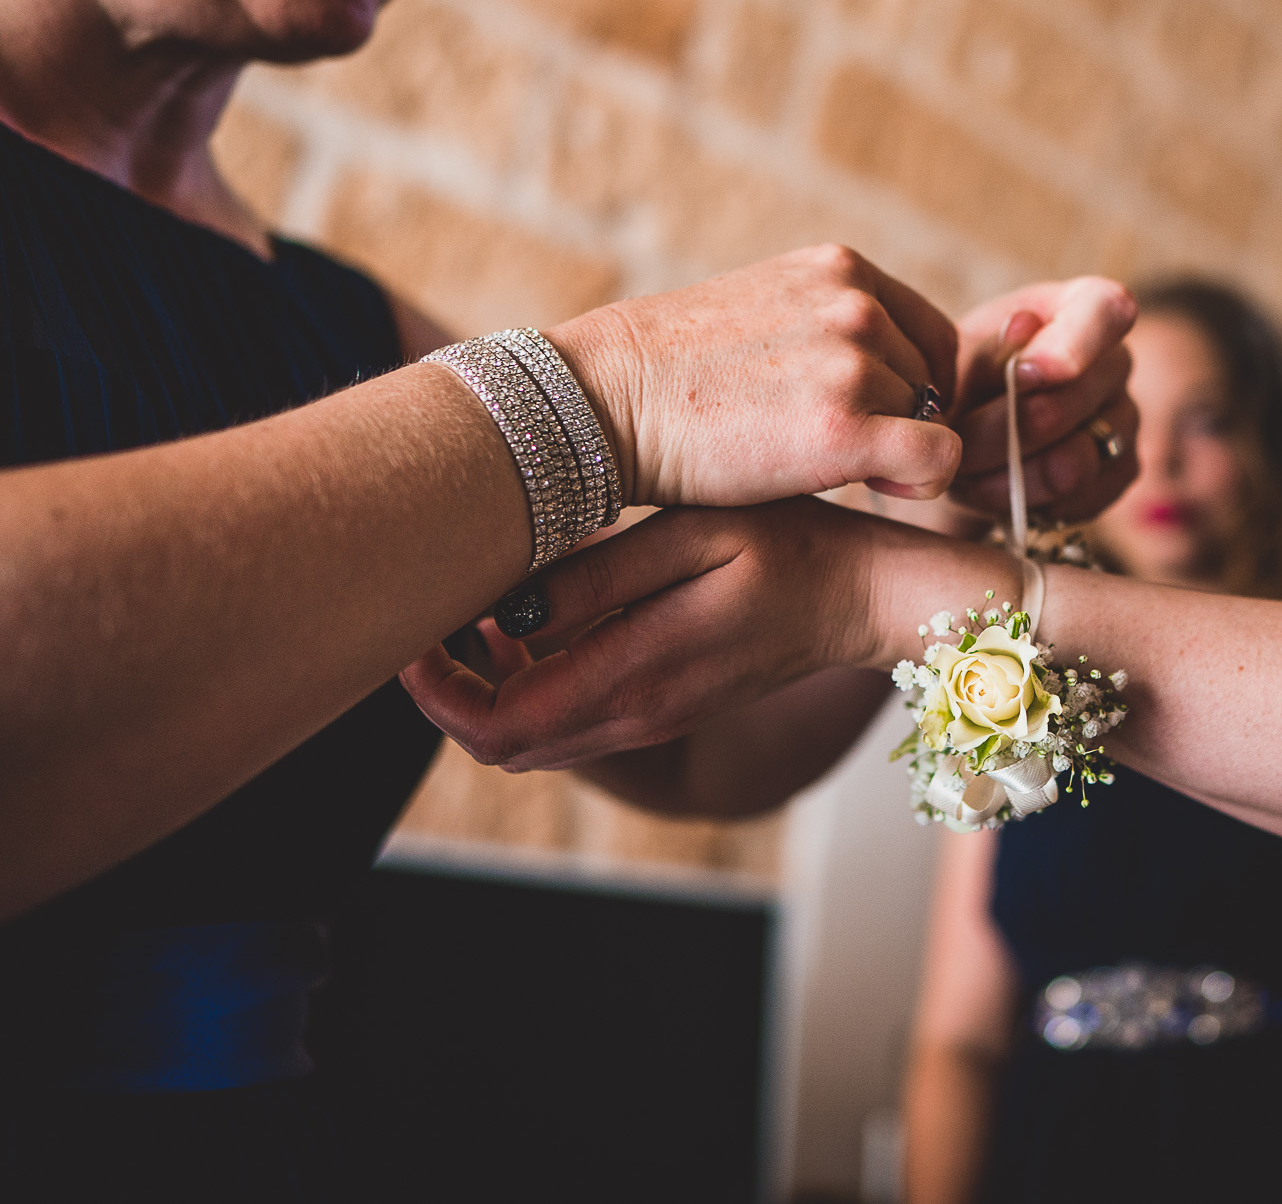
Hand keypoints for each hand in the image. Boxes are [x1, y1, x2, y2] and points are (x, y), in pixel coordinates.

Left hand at [403, 498, 1014, 770]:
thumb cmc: (794, 546)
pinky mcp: (666, 705)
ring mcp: (653, 718)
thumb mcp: (692, 538)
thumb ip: (596, 580)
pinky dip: (531, 683)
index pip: (496, 728)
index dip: (432, 693)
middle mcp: (635, 716)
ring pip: (534, 736)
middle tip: (423, 612)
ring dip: (487, 687)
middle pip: (501, 743)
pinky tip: (529, 618)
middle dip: (447, 690)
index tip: (407, 633)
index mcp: (634, 678)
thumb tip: (499, 619)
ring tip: (467, 607)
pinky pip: (573, 717)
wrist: (873, 594)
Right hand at [550, 245, 961, 506]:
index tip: (872, 416)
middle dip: (902, 421)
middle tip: (843, 451)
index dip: (914, 383)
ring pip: (929, 421)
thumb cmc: (674, 373)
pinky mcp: (844, 428)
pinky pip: (937, 460)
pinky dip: (921, 485)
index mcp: (840, 268)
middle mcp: (856, 304)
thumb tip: (894, 376)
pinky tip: (870, 489)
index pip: (930, 332)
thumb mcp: (767, 312)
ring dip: (894, 452)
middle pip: (932, 380)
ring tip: (826, 464)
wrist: (603, 401)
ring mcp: (852, 363)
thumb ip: (831, 324)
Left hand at [946, 277, 1139, 523]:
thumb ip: (991, 349)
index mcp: (1084, 311)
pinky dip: (1022, 502)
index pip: (1108, 309)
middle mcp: (1116, 363)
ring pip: (1072, 462)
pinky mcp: (1121, 472)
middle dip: (997, 431)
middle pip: (1069, 403)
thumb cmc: (964, 380)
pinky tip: (995, 485)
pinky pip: (1076, 500)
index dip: (1071, 346)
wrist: (963, 436)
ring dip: (1003, 473)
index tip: (1023, 373)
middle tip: (950, 437)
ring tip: (965, 467)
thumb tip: (1023, 325)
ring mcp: (1126, 419)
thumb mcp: (960, 357)